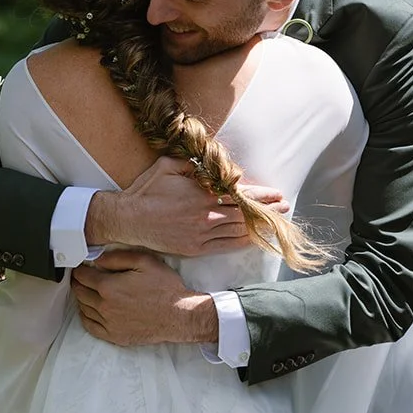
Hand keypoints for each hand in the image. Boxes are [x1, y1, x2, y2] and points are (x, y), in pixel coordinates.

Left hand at [71, 249, 218, 346]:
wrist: (179, 315)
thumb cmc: (165, 288)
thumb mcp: (145, 261)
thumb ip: (118, 258)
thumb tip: (98, 260)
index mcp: (108, 287)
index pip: (83, 276)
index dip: (80, 269)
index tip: (81, 267)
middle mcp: (104, 306)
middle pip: (80, 292)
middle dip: (79, 283)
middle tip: (82, 277)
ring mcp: (109, 323)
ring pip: (84, 309)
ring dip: (82, 298)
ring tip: (87, 291)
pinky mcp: (115, 336)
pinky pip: (91, 326)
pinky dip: (86, 317)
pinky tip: (89, 311)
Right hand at [85, 155, 287, 255]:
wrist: (128, 219)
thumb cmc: (147, 190)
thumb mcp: (169, 165)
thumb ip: (194, 164)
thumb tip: (213, 164)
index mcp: (202, 193)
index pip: (240, 194)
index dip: (261, 195)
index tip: (276, 194)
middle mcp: (205, 215)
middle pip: (244, 213)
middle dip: (267, 210)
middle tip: (284, 207)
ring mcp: (202, 234)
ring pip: (238, 230)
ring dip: (259, 226)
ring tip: (275, 222)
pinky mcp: (195, 249)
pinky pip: (226, 246)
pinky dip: (243, 242)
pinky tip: (255, 239)